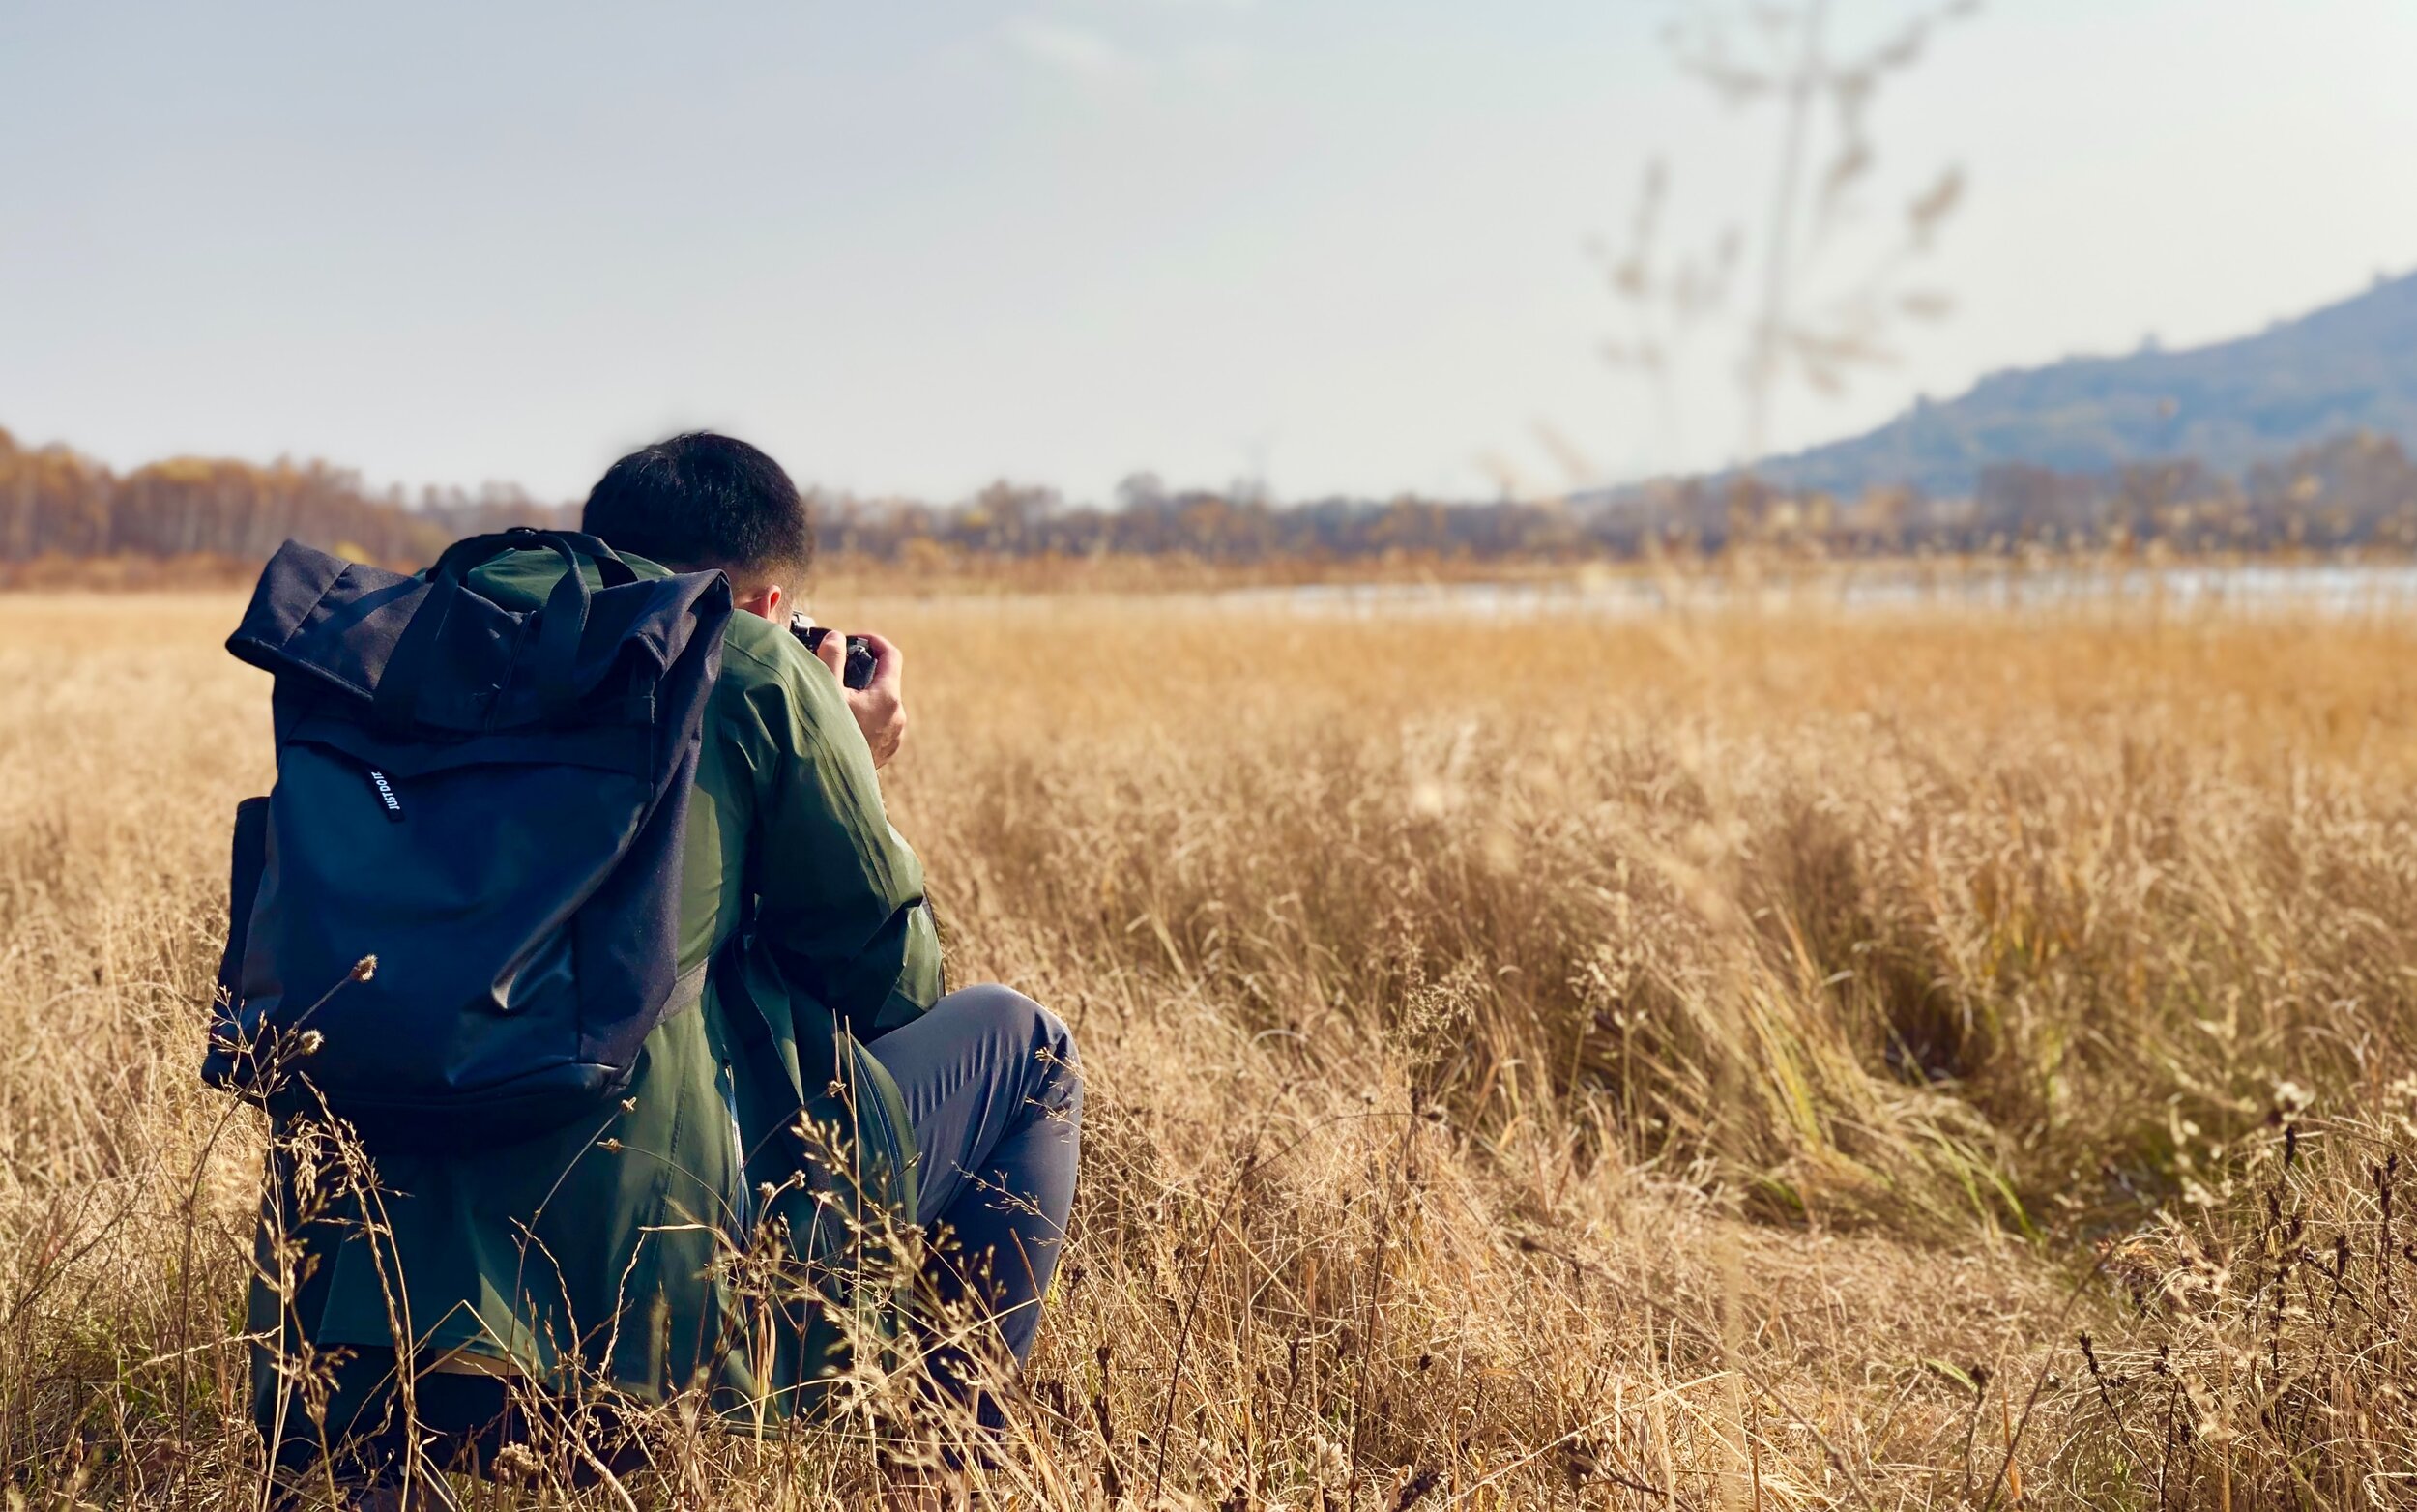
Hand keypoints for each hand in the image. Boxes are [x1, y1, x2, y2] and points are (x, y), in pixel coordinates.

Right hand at [815, 629, 905, 767]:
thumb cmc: (828, 735)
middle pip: (885, 680)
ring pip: (882, 703)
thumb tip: (836, 637)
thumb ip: (831, 658)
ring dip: (864, 694)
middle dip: (863, 669)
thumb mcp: (825, 691)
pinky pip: (880, 723)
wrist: (830, 783)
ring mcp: (895, 734)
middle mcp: (898, 715)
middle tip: (839, 668)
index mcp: (888, 697)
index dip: (874, 640)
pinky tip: (844, 719)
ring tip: (838, 697)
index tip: (857, 638)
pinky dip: (866, 714)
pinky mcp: (888, 750)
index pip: (891, 655)